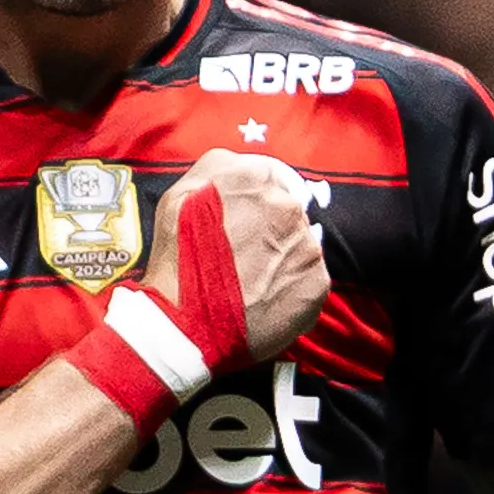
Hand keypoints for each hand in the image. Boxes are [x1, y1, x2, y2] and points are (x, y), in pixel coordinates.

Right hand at [146, 149, 327, 363]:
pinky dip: (291, 287)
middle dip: (268, 230)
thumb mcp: (178, 195)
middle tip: (241, 257)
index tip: (239, 225)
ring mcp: (306, 247)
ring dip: (281, 258)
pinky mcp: (317, 284)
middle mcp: (288, 207)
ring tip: (251, 282)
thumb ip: (217, 168)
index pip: (269, 178)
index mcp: (255, 178)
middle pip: (287, 211)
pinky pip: (309, 278)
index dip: (252, 203)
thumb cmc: (175, 261)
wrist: (185, 327)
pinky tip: (265, 299)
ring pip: (299, 245)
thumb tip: (243, 166)